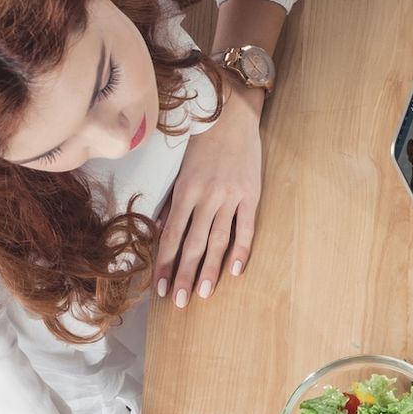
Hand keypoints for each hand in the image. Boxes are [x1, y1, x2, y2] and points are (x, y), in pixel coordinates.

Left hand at [155, 77, 263, 306]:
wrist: (232, 111)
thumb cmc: (201, 138)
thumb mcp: (179, 167)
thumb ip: (172, 200)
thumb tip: (161, 233)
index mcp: (185, 190)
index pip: (172, 236)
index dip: (166, 263)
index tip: (160, 287)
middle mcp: (208, 196)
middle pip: (194, 244)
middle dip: (185, 275)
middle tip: (179, 302)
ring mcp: (231, 197)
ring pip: (218, 241)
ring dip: (210, 270)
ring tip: (204, 294)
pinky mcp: (252, 194)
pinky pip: (246, 227)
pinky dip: (241, 250)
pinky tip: (234, 271)